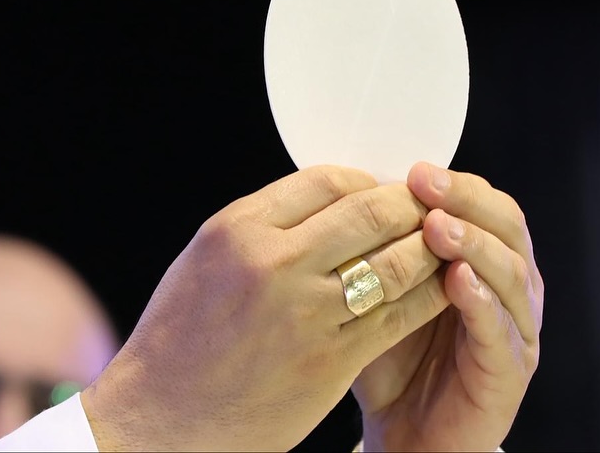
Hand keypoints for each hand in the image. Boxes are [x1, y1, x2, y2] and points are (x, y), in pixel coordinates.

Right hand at [80, 165, 453, 450]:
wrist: (160, 419)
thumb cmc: (179, 340)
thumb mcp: (206, 259)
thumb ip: (264, 227)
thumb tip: (327, 203)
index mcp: (239, 230)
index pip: (327, 180)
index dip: (368, 181)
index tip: (382, 192)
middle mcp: (273, 263)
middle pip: (370, 212)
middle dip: (409, 206)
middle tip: (427, 210)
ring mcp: (305, 313)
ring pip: (394, 262)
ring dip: (428, 248)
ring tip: (440, 246)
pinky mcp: (330, 361)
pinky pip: (398, 316)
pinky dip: (427, 296)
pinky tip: (439, 288)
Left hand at [353, 162, 543, 451]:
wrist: (404, 432)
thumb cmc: (393, 359)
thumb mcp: (384, 292)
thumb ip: (384, 249)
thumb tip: (355, 193)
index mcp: (483, 261)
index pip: (483, 205)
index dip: (454, 184)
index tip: (413, 170)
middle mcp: (508, 288)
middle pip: (507, 227)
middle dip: (467, 201)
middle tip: (426, 185)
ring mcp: (516, 329)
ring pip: (511, 274)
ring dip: (474, 245)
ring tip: (438, 227)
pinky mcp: (510, 371)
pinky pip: (501, 331)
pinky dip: (482, 302)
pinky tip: (458, 281)